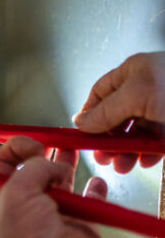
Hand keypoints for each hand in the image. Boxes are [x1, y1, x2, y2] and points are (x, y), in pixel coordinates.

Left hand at [0, 137, 107, 237]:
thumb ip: (33, 167)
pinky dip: (94, 189)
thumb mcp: (17, 190)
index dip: (15, 149)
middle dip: (43, 154)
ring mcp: (53, 215)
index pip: (1, 165)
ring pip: (61, 181)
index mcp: (2, 199)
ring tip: (73, 151)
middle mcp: (26, 207)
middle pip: (33, 170)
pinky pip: (89, 200)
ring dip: (66, 165)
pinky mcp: (78, 223)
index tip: (32, 145)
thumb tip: (53, 163)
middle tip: (53, 143)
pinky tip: (95, 181)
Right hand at [73, 52, 164, 172]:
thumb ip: (106, 109)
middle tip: (101, 157)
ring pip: (135, 131)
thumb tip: (82, 122)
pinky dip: (147, 153)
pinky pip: (155, 142)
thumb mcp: (137, 95)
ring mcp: (162, 108)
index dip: (89, 114)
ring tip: (121, 165)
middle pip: (116, 115)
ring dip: (125, 150)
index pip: (100, 92)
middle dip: (106, 138)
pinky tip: (145, 162)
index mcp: (135, 71)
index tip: (81, 136)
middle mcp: (147, 88)